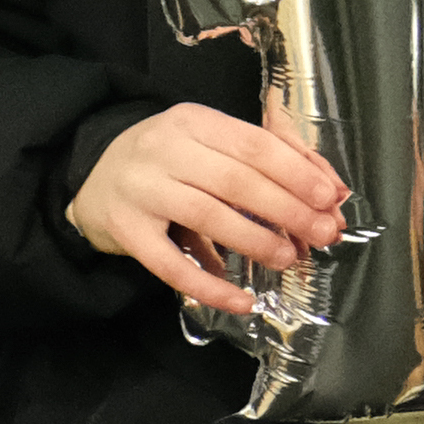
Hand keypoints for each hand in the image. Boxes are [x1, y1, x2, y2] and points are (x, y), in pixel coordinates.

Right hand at [68, 103, 345, 316]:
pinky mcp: (126, 230)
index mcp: (194, 122)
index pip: (254, 144)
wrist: (92, 179)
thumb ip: (272, 160)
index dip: (297, 173)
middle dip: (287, 210)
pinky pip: (171, 265)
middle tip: (322, 234)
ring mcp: (141, 189)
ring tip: (289, 257)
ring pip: (207, 216)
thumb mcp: (214, 144)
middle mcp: (163, 149)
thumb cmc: (170, 163)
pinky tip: (243, 301)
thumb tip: (332, 190)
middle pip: (236, 180)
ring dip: (256, 241)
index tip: (330, 198)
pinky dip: (210, 287)